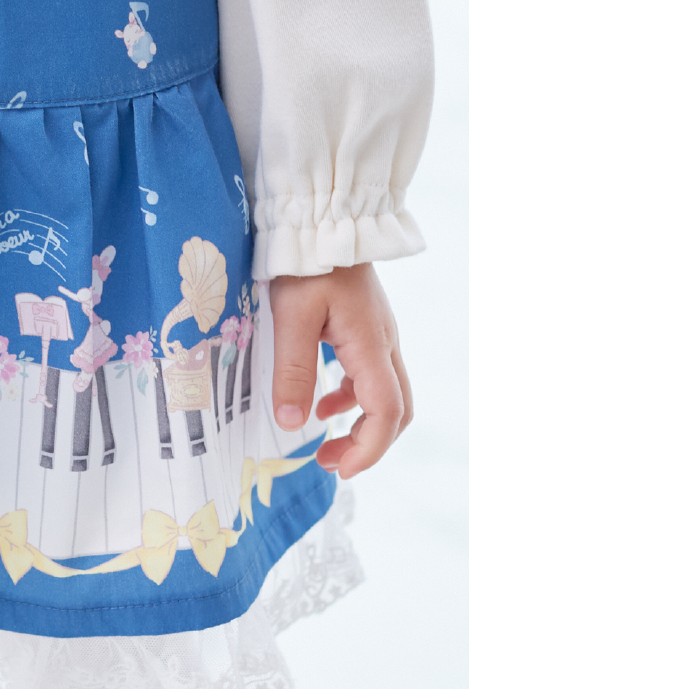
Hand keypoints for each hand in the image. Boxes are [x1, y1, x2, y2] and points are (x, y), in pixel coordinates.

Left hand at [269, 264, 412, 479]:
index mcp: (371, 345)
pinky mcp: (365, 327)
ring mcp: (378, 335)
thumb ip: (292, 371)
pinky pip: (368, 374)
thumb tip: (291, 423)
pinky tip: (321, 401)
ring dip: (358, 422)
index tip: (339, 468)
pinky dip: (350, 397)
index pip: (387, 411)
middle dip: (367, 444)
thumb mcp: (291, 317)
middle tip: (330, 463)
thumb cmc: (307, 263)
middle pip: (396, 408)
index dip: (368, 448)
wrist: (322, 220)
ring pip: (384, 392)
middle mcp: (384, 343)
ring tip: (320, 441)